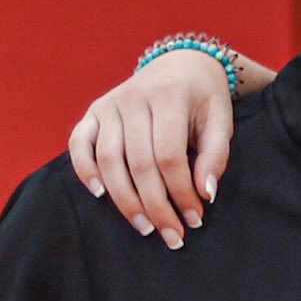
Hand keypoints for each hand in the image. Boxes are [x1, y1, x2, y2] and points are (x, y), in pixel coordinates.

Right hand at [68, 50, 233, 248]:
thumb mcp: (221, 120)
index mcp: (169, 95)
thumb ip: (215, 155)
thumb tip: (205, 193)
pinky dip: (84, 169)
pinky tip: (99, 195)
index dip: (181, 193)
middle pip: (139, 164)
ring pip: (109, 160)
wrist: (180, 64)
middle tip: (172, 236)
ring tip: (145, 227)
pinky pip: (79, 143)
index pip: (170, 156)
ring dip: (125, 200)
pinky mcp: (94, 111)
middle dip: (156, 206)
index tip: (194, 220)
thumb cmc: (203, 99)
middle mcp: (134, 97)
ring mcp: (110, 103)